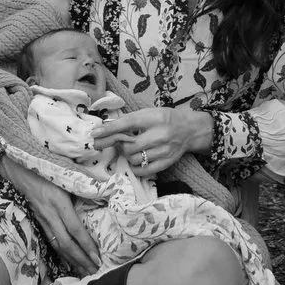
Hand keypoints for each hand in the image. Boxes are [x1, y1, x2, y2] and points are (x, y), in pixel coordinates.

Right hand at [0, 154, 99, 274]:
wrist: (19, 169)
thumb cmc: (46, 169)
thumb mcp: (66, 175)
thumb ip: (82, 187)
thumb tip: (104, 195)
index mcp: (59, 201)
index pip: (75, 229)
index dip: (86, 244)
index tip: (98, 256)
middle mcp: (50, 214)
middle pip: (66, 243)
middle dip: (81, 259)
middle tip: (95, 271)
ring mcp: (43, 219)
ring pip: (58, 245)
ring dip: (72, 260)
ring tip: (85, 271)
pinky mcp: (38, 221)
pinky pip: (51, 241)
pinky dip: (61, 253)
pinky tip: (69, 261)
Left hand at [90, 106, 213, 175]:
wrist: (189, 129)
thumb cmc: (165, 118)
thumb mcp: (149, 113)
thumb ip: (131, 120)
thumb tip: (105, 129)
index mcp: (154, 118)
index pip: (127, 124)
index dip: (109, 129)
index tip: (94, 134)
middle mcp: (160, 134)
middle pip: (129, 146)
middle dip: (119, 146)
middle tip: (118, 143)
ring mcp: (164, 150)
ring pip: (134, 159)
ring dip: (128, 156)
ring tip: (132, 149)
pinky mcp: (166, 162)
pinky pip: (143, 171)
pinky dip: (135, 167)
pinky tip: (138, 159)